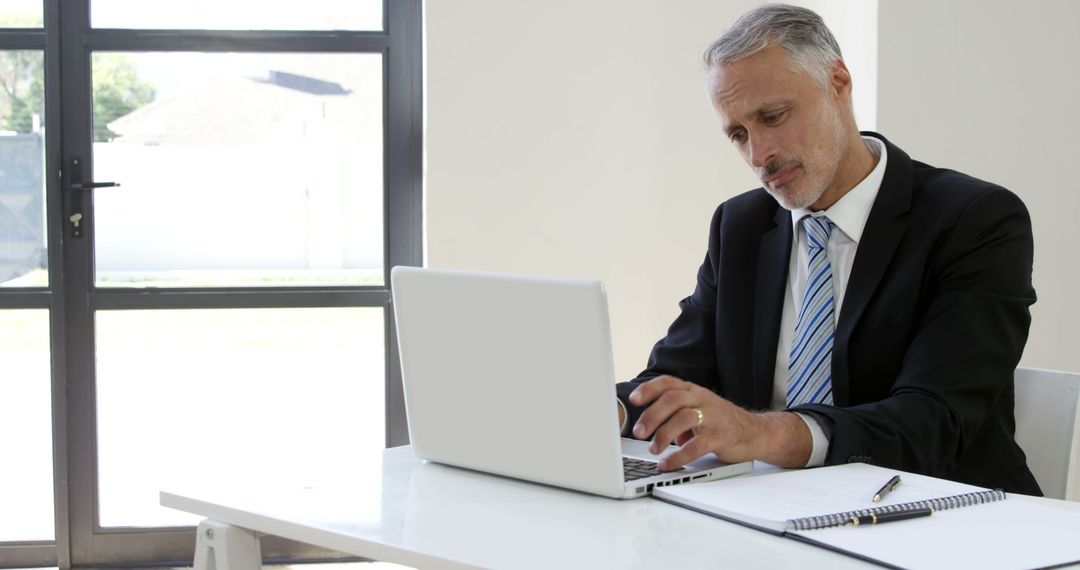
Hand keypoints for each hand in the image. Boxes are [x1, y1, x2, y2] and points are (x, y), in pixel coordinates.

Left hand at [629, 375, 811, 469]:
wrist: (756, 432)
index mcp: (694, 391)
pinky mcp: (721, 436)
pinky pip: (696, 445)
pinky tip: (667, 463)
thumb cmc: (722, 422)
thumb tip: (650, 427)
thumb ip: (675, 415)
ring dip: (663, 434)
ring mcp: (713, 417)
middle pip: (672, 399)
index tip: (633, 399)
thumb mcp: (698, 410)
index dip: (649, 389)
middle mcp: (702, 400)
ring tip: (653, 449)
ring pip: (683, 418)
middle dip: (652, 415)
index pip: (668, 383)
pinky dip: (678, 456)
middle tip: (639, 432)